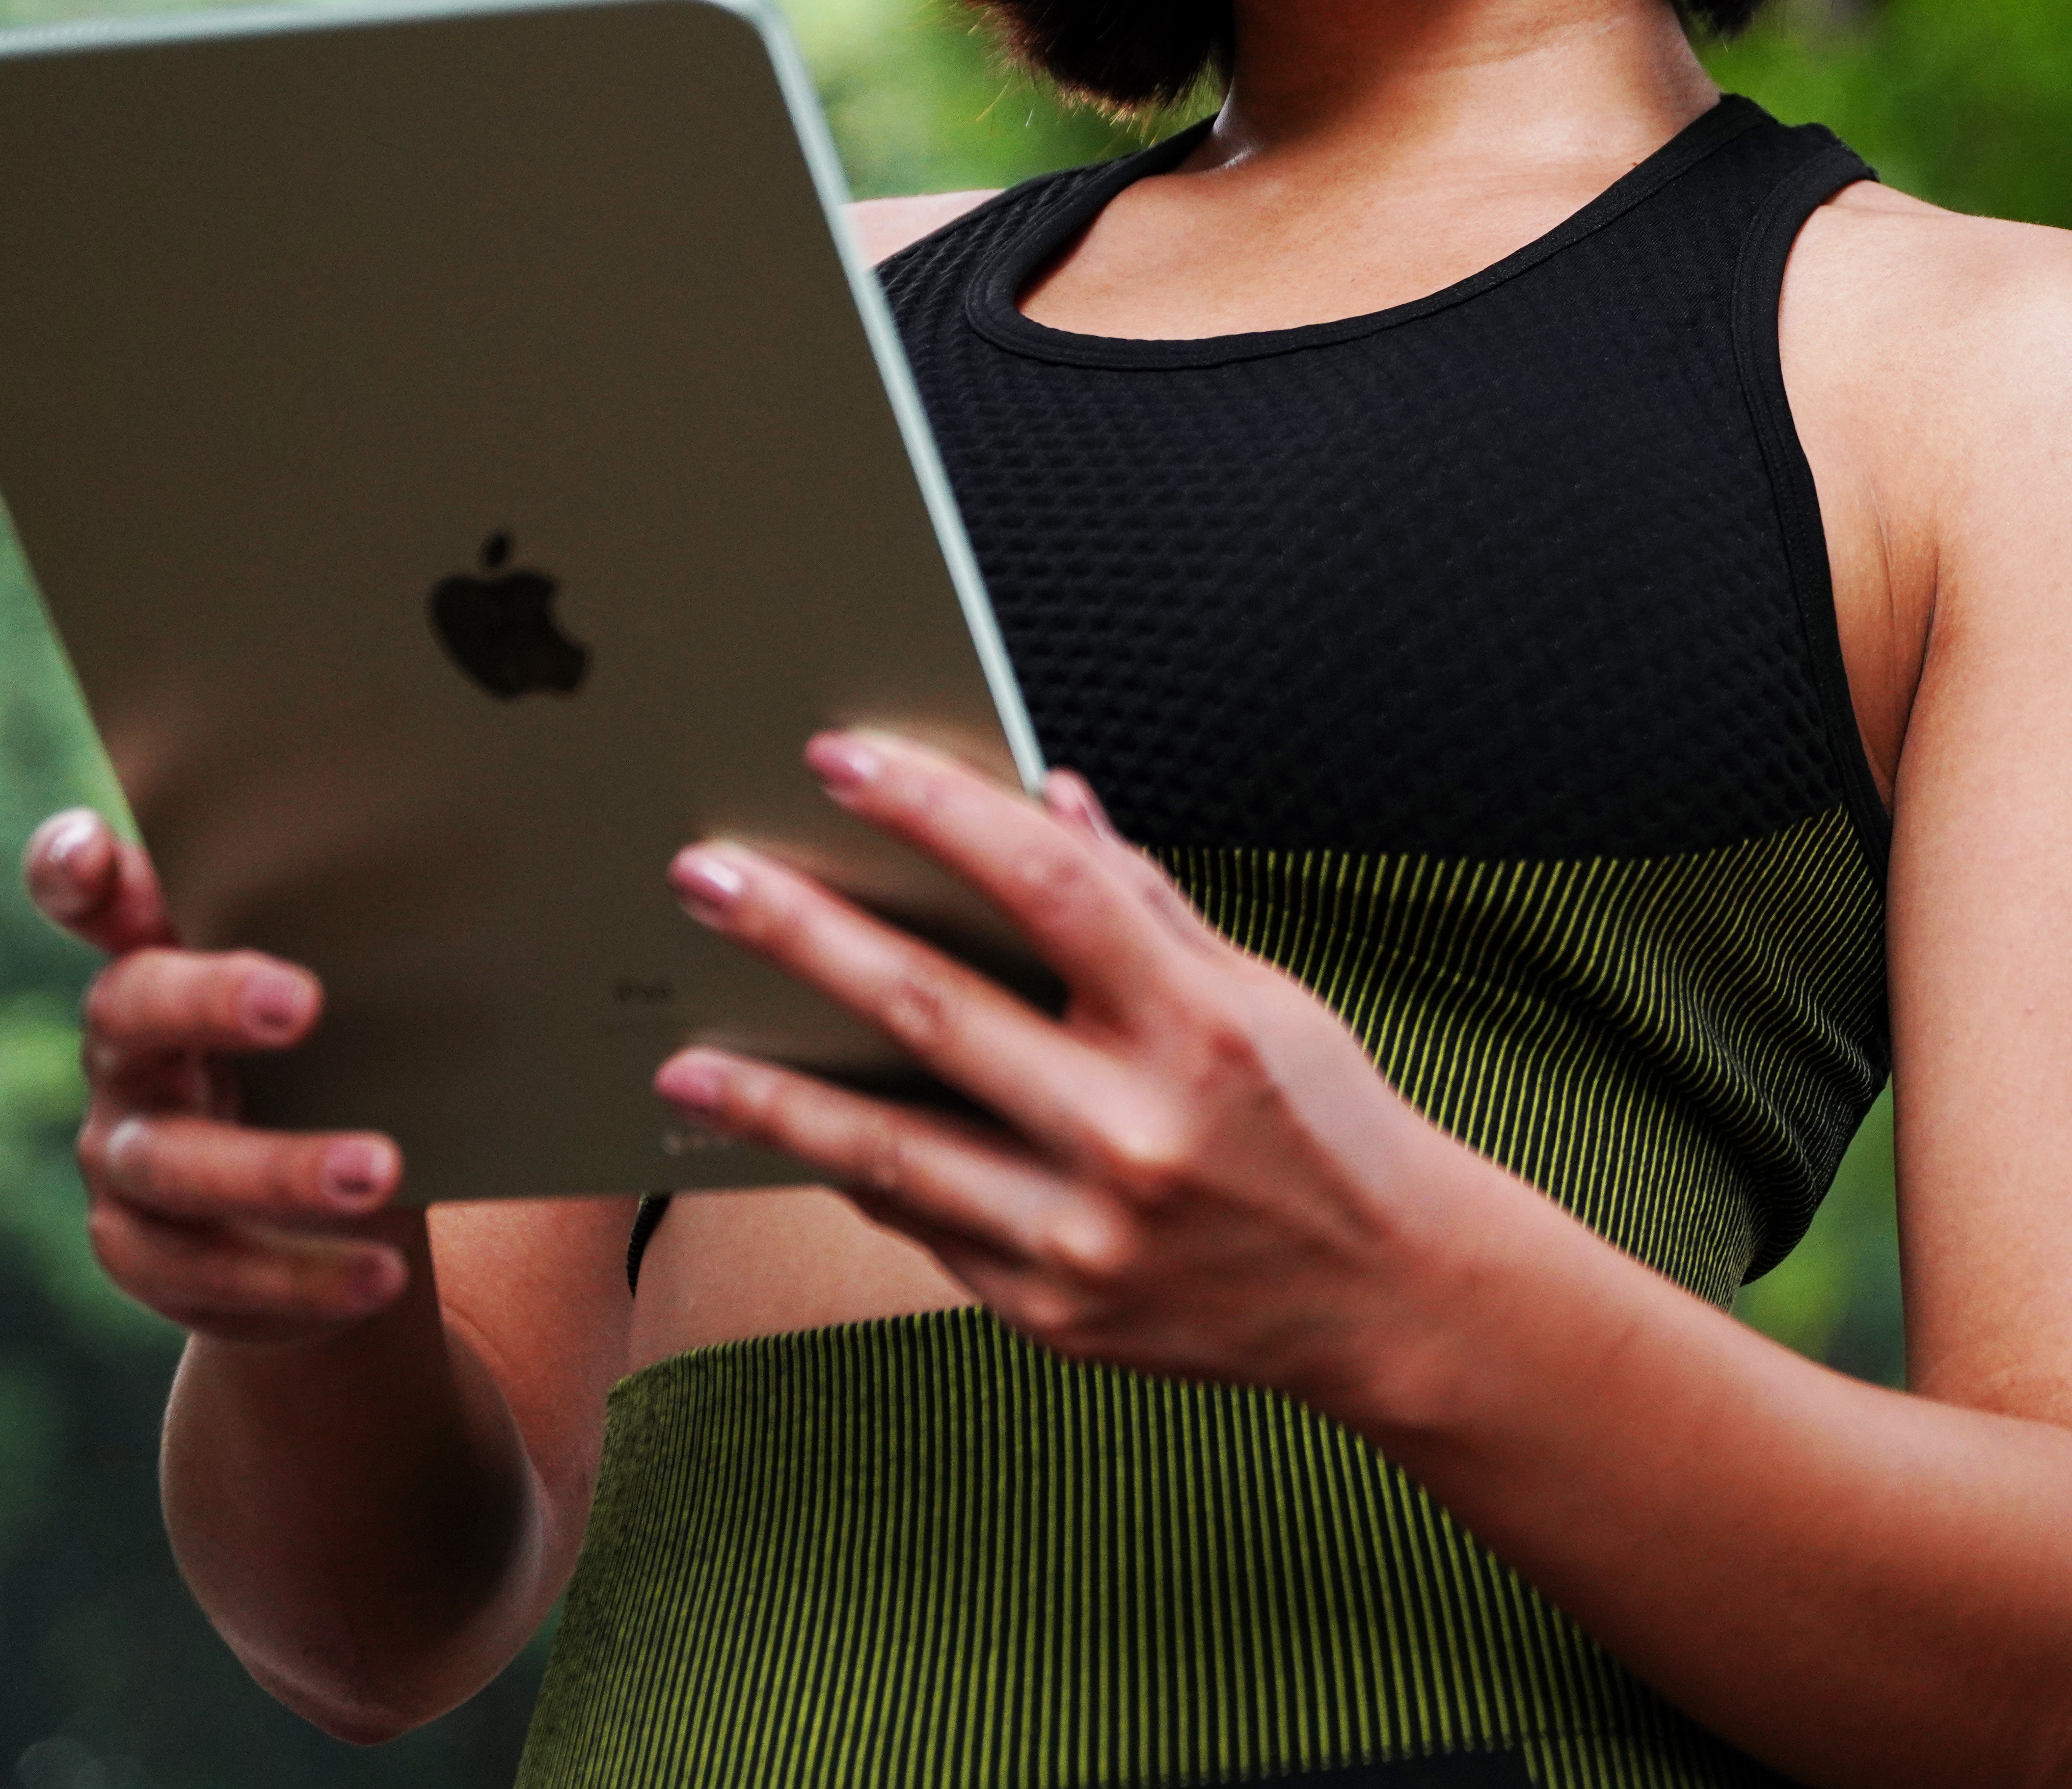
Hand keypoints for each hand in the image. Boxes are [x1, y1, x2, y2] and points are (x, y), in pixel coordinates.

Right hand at [24, 808, 422, 1343]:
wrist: (341, 1208)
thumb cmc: (356, 1059)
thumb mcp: (361, 997)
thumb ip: (373, 946)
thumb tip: (486, 894)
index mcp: (167, 956)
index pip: (94, 896)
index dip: (75, 870)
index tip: (96, 855)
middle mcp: (126, 1049)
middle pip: (132, 1007)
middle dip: (209, 1000)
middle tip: (301, 1003)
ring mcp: (122, 1152)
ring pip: (172, 1161)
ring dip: (279, 1168)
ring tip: (380, 1174)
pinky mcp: (143, 1251)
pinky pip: (205, 1271)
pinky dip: (299, 1275)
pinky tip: (377, 1274)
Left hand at [652, 735, 1470, 1406]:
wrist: (1388, 1296)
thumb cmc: (1323, 1123)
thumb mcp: (1263, 996)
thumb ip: (1148, 905)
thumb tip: (1051, 802)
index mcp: (1201, 1025)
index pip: (1049, 886)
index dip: (939, 811)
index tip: (843, 761)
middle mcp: (1136, 1130)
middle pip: (933, 1009)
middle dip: (803, 932)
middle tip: (707, 878)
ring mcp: (1084, 1233)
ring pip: (888, 1147)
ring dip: (771, 1096)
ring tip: (683, 1057)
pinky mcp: (1050, 1310)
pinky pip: (923, 1225)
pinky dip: (852, 1173)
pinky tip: (793, 1135)